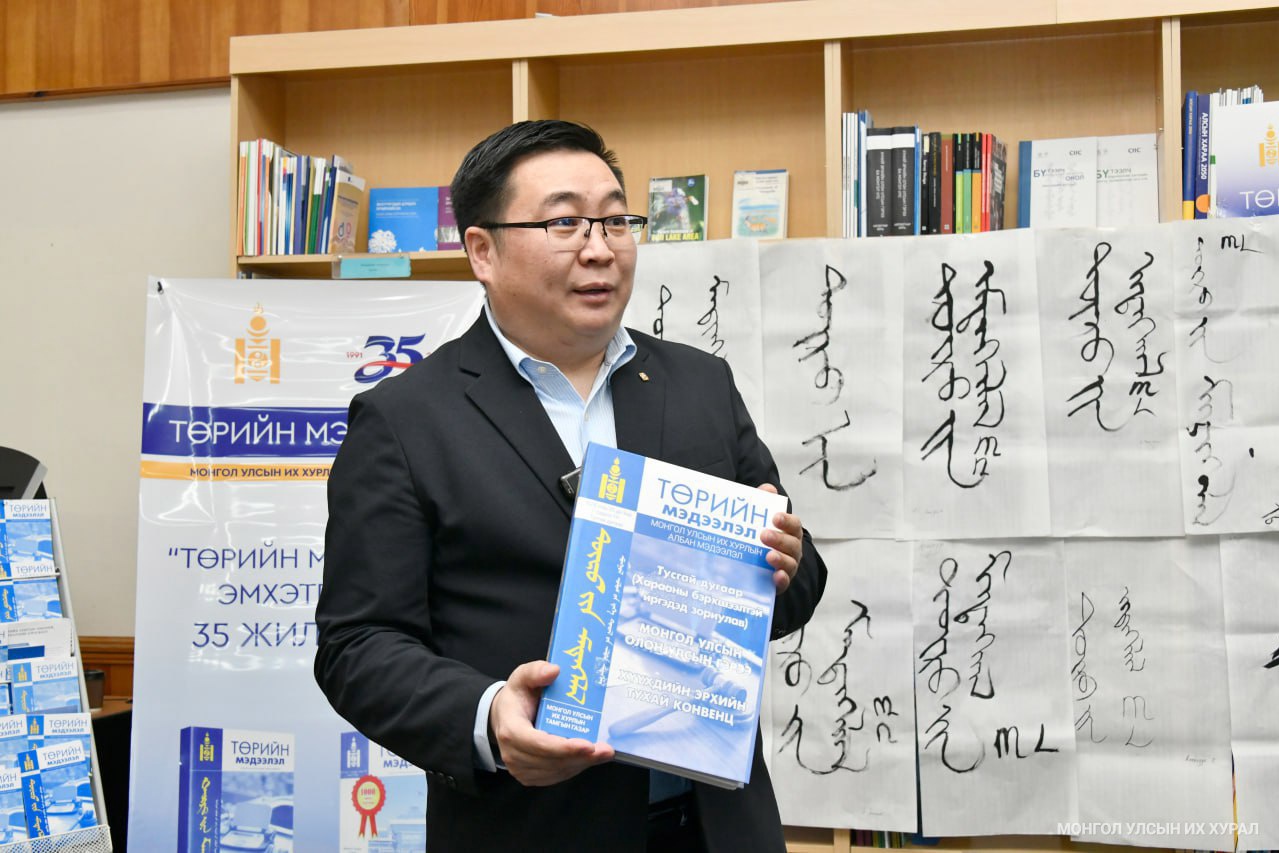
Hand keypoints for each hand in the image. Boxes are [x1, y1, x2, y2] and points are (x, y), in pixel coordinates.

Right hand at [489, 661, 614, 786]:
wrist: (504, 717)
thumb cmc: (516, 697)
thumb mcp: (522, 677)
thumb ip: (536, 671)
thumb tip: (553, 670)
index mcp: (511, 730)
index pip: (538, 744)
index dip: (564, 747)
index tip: (588, 745)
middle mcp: (513, 754)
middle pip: (552, 761)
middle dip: (581, 757)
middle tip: (606, 750)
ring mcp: (521, 769)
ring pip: (557, 771)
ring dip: (582, 763)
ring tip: (603, 753)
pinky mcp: (531, 776)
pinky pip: (557, 775)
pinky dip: (576, 767)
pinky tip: (589, 757)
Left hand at [757, 483, 802, 593]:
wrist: (745, 565)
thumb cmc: (756, 537)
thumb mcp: (756, 519)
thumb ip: (762, 502)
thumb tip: (768, 489)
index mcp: (789, 532)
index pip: (793, 525)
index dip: (786, 521)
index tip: (775, 517)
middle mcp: (791, 550)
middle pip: (793, 545)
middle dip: (780, 539)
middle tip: (763, 535)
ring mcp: (786, 567)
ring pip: (790, 564)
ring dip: (781, 559)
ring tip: (768, 556)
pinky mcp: (777, 584)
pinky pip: (784, 583)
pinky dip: (782, 580)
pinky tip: (775, 576)